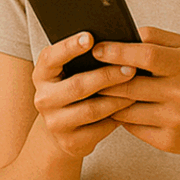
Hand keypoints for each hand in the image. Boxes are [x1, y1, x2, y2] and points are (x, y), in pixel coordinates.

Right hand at [32, 32, 137, 159]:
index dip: (70, 47)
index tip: (90, 37)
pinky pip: (99, 129)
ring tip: (137, 88)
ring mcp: (55, 123)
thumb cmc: (74, 90)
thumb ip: (84, 59)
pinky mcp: (70, 142)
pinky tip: (131, 108)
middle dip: (107, 75)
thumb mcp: (70, 72)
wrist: (64, 129)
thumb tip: (115, 43)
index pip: (52, 57)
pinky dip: (117, 117)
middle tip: (131, 67)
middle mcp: (43, 99)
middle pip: (77, 85)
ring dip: (118, 98)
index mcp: (42, 74)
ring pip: (92, 109)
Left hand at [92, 27, 179, 154]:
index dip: (118, 51)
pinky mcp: (169, 141)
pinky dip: (121, 118)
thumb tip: (123, 33)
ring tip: (97, 91)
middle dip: (104, 80)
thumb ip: (155, 37)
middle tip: (86, 73)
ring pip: (126, 109)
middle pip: (130, 86)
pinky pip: (133, 128)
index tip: (97, 50)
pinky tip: (115, 110)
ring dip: (108, 101)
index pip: (146, 55)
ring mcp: (176, 119)